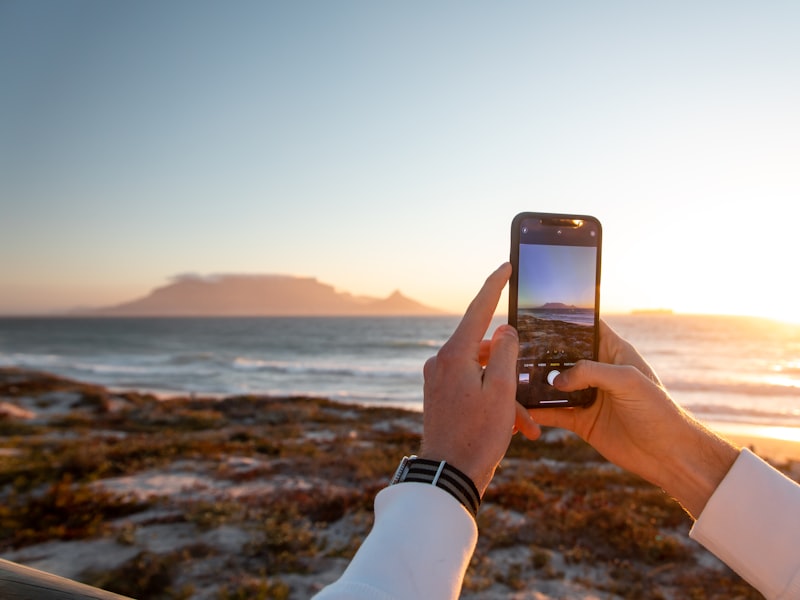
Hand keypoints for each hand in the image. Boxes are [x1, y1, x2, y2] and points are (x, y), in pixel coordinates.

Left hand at [421, 263, 540, 495]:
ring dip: (507, 395)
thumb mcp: (502, 391)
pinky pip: (473, 388)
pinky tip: (515, 428)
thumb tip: (505, 330)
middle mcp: (441, 361)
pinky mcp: (440, 395)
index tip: (507, 265)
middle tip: (530, 394)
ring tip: (527, 424)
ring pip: (483, 373)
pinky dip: (493, 403)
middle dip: (513, 371)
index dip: (495, 284)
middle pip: (485, 349)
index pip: (479, 309)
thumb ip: (506, 353)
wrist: (448, 476)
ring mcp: (438, 379)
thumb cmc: (476, 436)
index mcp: (454, 354)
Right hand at [526, 320, 738, 517]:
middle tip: (515, 346)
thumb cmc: (658, 411)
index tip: (541, 310)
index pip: (587, 327)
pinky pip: (552, 412)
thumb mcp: (628, 381)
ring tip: (512, 375)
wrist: (668, 455)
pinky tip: (521, 409)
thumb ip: (592, 372)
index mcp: (614, 352)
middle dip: (541, 351)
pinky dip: (536, 411)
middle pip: (563, 355)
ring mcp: (587, 396)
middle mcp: (598, 372)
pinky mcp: (580, 420)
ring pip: (553, 384)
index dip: (567, 317)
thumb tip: (557, 379)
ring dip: (535, 382)